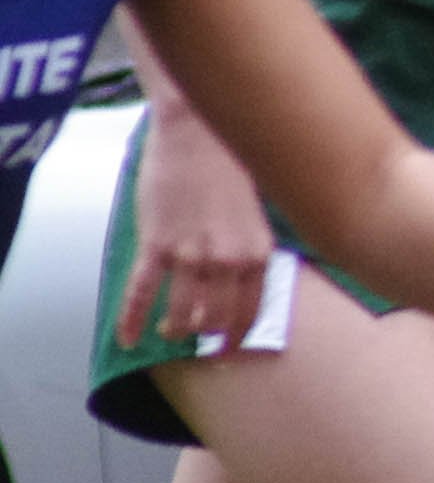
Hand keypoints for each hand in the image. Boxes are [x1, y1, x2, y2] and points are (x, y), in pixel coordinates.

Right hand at [117, 107, 277, 350]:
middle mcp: (227, 260)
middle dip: (206, 337)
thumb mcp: (254, 213)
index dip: (237, 336)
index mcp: (257, 253)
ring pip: (180, 314)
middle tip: (199, 344)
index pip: (251, 312)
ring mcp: (189, 255)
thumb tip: (241, 282)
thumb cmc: (228, 166)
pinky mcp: (155, 245)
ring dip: (174, 330)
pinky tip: (126, 339)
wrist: (197, 133)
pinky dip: (131, 320)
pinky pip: (140, 294)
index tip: (228, 350)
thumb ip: (248, 249)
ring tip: (169, 331)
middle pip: (215, 320)